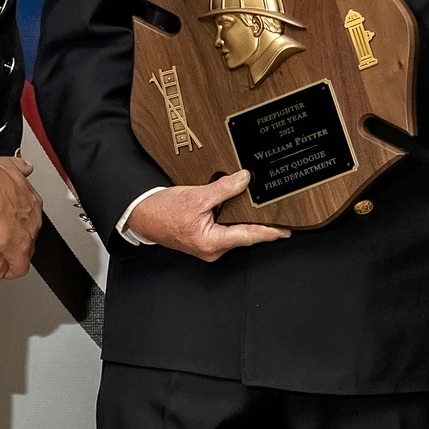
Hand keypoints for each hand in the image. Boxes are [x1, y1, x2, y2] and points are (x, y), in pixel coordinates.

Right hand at [126, 171, 290, 261]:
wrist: (141, 215)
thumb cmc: (162, 212)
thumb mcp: (196, 196)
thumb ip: (223, 188)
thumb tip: (244, 180)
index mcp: (212, 243)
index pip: (248, 236)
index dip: (269, 232)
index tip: (286, 230)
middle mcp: (212, 249)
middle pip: (244, 235)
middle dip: (260, 223)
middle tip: (277, 212)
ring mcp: (209, 246)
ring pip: (235, 232)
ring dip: (245, 219)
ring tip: (257, 207)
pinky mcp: (205, 240)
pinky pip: (225, 229)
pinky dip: (232, 218)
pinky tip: (236, 208)